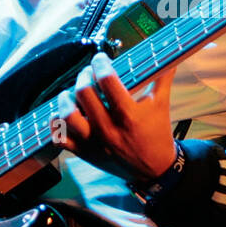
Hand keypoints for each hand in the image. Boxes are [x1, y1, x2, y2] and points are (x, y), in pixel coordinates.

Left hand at [54, 52, 177, 184]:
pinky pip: (60, 138)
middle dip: (84, 76)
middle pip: (84, 93)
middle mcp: (109, 128)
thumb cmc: (157, 134)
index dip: (100, 63)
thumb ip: (162, 78)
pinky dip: (56, 124)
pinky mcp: (85, 153)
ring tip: (71, 92)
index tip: (100, 59)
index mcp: (128, 115)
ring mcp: (94, 142)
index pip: (107, 80)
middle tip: (89, 73)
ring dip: (66, 99)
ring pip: (67, 116)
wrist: (154, 170)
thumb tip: (169, 56)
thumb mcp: (162, 105)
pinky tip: (63, 114)